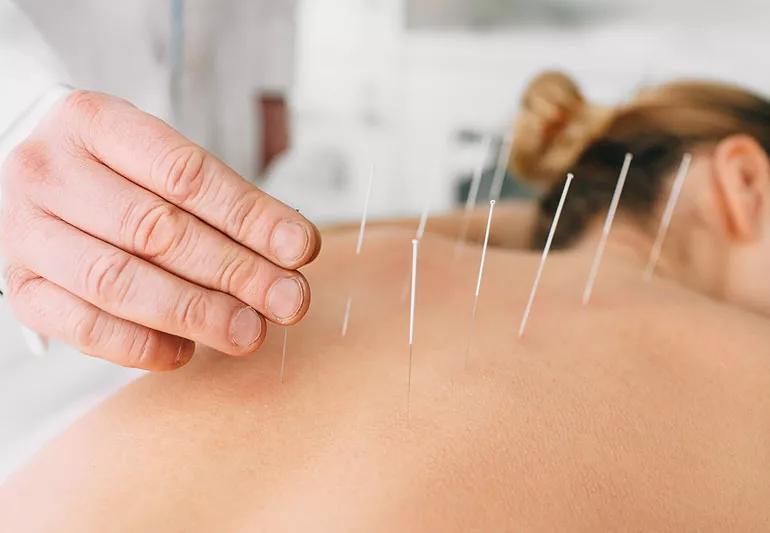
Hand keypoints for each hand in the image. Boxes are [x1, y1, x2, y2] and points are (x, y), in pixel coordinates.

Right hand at [0, 91, 320, 369]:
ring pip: (119, 282)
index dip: (250, 216)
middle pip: (156, 230)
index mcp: (93, 122)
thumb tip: (291, 253)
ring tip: (250, 331)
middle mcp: (49, 173)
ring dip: (196, 313)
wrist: (30, 178)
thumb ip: (219, 201)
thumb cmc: (115, 170)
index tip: (300, 249)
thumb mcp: (160, 158)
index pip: (185, 174)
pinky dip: (142, 346)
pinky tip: (186, 350)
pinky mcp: (21, 287)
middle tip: (288, 300)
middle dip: (235, 271)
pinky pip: (83, 328)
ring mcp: (26, 232)